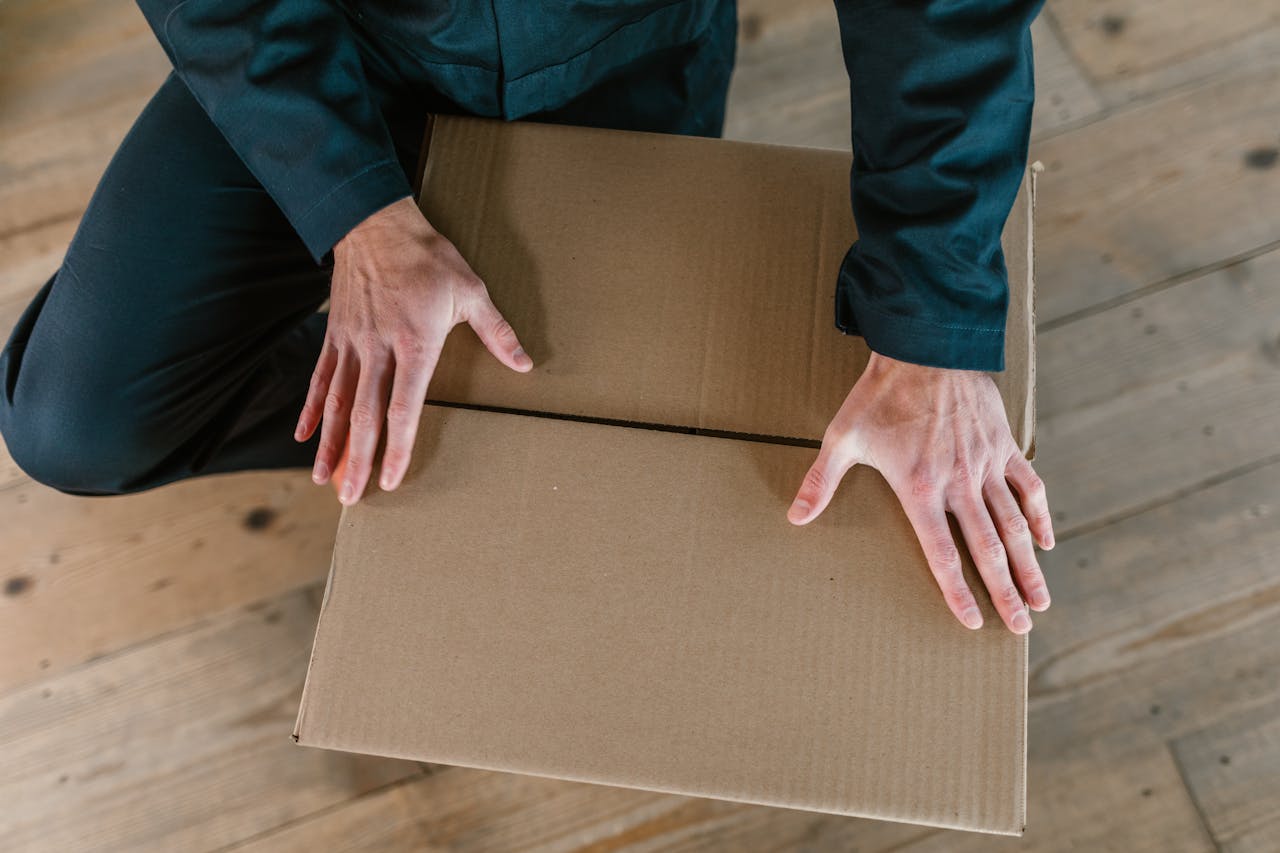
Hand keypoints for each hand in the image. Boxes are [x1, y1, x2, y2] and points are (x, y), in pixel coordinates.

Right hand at [294, 196, 531, 503]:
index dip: (397, 448)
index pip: (404, 409)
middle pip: (366, 416)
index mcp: (415, 344)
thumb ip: (496, 333)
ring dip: (332, 445)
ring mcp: (352, 344)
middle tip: (353, 500)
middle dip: (359, 461)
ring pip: (339, 403)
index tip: (392, 480)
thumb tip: (524, 364)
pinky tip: (305, 436)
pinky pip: (321, 378)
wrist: (376, 222)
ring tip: (325, 480)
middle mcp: (378, 350)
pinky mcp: (336, 334)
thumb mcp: (472, 291)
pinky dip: (314, 409)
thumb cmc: (428, 258)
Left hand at [787, 351, 1053, 632]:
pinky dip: (1039, 516)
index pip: (942, 553)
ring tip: (1041, 602)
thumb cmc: (879, 394)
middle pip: (987, 550)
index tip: (972, 622)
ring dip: (1028, 567)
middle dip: (1005, 593)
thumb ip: (821, 482)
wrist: (925, 346)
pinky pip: (1029, 487)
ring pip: (1013, 526)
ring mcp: (986, 465)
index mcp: (920, 489)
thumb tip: (795, 517)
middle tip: (1020, 628)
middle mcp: (960, 483)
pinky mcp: (1003, 445)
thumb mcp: (843, 438)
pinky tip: (1045, 542)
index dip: (957, 591)